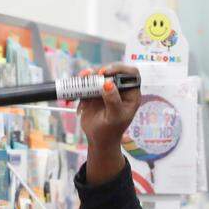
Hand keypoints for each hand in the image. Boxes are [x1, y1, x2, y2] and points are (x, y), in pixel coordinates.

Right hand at [77, 63, 141, 182]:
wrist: (98, 139)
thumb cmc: (110, 131)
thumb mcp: (114, 118)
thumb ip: (113, 101)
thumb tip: (109, 84)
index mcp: (131, 94)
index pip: (131, 74)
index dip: (119, 69)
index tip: (105, 73)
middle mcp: (120, 89)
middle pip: (112, 70)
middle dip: (99, 70)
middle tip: (90, 76)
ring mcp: (107, 89)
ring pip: (98, 74)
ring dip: (88, 75)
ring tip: (81, 80)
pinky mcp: (95, 91)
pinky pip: (88, 82)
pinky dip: (81, 84)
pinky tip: (76, 91)